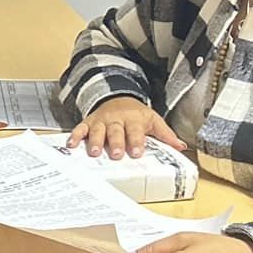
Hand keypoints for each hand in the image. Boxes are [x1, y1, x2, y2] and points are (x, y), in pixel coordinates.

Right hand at [67, 95, 186, 159]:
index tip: (137, 152)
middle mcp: (117, 119)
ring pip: (98, 130)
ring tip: (94, 152)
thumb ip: (166, 134)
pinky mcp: (89, 122)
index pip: (136, 131)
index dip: (136, 141)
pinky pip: (81, 128)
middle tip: (116, 154)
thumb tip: (181, 147)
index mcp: (134, 119)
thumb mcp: (153, 120)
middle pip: (116, 131)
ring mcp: (102, 120)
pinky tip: (71, 145)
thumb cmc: (136, 114)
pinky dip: (75, 136)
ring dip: (95, 141)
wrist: (117, 97)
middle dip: (116, 142)